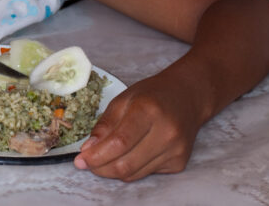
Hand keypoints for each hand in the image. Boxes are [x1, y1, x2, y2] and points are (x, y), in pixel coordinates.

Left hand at [73, 73, 202, 181]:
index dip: (97, 155)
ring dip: (113, 170)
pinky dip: (131, 168)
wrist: (187, 97)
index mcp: (149, 110)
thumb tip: (88, 150)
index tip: (81, 160)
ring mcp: (175, 149)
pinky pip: (145, 173)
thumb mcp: (124, 99)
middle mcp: (166, 132)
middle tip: (88, 163)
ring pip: (134, 173)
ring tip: (104, 159)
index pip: (119, 142)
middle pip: (125, 163)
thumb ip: (105, 125)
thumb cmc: (152, 95)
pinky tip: (130, 154)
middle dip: (100, 167)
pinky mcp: (179, 162)